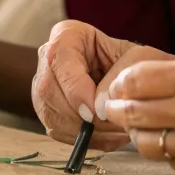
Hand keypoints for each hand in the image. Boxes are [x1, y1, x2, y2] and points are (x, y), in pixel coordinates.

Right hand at [32, 19, 174, 150]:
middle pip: (48, 90)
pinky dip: (81, 139)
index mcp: (67, 35)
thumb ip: (119, 75)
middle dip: (78, 115)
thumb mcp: (132, 57)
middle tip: (108, 127)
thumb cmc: (129, 61)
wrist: (126, 72)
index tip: (96, 111)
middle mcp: (47, 58)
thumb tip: (100, 107)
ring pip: (50, 113)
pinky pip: (56, 130)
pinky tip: (105, 137)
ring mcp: (43, 85)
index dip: (76, 89)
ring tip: (113, 134)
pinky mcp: (46, 109)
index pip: (60, 61)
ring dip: (81, 131)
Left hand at [102, 51, 174, 174]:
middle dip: (120, 111)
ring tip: (148, 129)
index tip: (119, 87)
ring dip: (142, 135)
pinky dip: (171, 154)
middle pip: (133, 114)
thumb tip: (153, 78)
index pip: (134, 81)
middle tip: (116, 110)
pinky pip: (174, 164)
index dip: (121, 85)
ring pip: (147, 145)